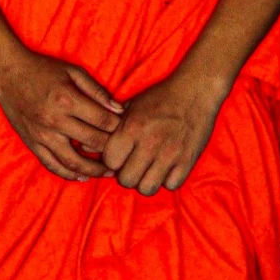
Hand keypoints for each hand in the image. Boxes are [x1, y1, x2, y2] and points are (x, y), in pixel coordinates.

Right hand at [0, 47, 124, 180]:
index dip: (121, 128)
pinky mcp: (32, 142)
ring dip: (95, 170)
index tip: (129, 131)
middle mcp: (55, 120)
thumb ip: (97, 91)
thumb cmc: (42, 69)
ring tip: (109, 172)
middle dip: (113, 150)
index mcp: (67, 100)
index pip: (104, 122)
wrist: (6, 72)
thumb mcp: (73, 71)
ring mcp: (42, 134)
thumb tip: (119, 111)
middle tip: (126, 154)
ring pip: (74, 162)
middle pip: (94, 143)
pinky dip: (69, 174)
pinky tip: (83, 177)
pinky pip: (52, 165)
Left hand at [102, 66, 227, 194]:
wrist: (195, 91)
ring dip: (145, 181)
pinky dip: (167, 180)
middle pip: (127, 180)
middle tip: (133, 166)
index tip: (118, 156)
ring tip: (148, 170)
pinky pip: (171, 185)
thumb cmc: (158, 99)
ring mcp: (170, 154)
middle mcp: (149, 143)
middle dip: (127, 175)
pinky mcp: (188, 160)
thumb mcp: (129, 108)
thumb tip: (84, 147)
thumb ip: (107, 128)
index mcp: (131, 128)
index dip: (111, 162)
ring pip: (148, 188)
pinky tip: (165, 168)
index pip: (109, 162)